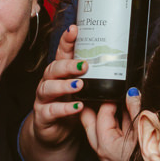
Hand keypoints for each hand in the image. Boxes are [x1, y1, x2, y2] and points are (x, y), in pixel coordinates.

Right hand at [30, 25, 86, 150]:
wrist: (54, 130)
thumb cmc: (70, 104)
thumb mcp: (83, 88)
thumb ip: (93, 76)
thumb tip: (116, 61)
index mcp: (59, 72)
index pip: (61, 53)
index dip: (66, 41)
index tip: (74, 29)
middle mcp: (48, 82)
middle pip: (53, 68)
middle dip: (68, 65)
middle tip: (84, 65)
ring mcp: (43, 99)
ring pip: (48, 88)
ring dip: (64, 86)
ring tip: (80, 85)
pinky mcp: (43, 115)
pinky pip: (51, 110)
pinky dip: (64, 108)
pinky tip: (77, 107)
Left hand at [80, 88, 143, 160]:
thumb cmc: (150, 158)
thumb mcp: (143, 129)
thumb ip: (135, 109)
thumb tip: (131, 93)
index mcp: (106, 143)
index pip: (102, 114)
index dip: (109, 100)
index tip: (117, 92)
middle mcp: (101, 150)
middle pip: (89, 122)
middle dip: (95, 106)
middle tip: (103, 95)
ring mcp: (105, 154)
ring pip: (97, 129)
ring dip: (105, 115)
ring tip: (116, 104)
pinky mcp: (112, 155)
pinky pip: (108, 136)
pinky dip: (114, 125)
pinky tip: (124, 117)